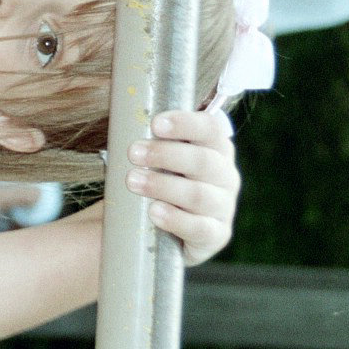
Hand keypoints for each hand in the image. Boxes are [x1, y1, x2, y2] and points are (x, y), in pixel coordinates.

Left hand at [124, 108, 239, 265]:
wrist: (157, 227)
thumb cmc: (157, 180)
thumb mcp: (158, 156)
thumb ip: (151, 136)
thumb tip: (123, 112)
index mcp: (216, 149)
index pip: (211, 128)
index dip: (186, 123)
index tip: (155, 123)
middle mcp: (226, 176)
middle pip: (203, 161)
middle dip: (165, 154)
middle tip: (133, 152)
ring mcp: (223, 208)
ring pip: (199, 195)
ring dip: (163, 185)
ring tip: (132, 181)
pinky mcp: (215, 236)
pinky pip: (199, 228)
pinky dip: (175, 219)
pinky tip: (154, 211)